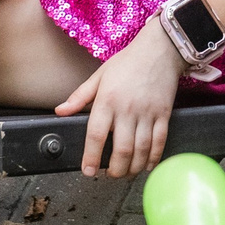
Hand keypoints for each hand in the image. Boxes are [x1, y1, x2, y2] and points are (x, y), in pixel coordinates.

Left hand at [54, 24, 181, 176]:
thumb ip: (80, 96)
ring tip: (126, 174)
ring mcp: (148, 113)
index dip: (91, 156)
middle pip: (121, 149)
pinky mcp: (164, 114)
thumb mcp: (99, 75)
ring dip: (134, 167)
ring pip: (142, 149)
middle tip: (109, 175)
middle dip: (115, 169)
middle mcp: (127, 109)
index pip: (96, 134)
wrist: (160, 49)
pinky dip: (154, 157)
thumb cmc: (128, 62)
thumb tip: (60, 111)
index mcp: (107, 100)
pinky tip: (147, 165)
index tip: (88, 170)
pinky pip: (160, 141)